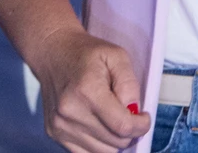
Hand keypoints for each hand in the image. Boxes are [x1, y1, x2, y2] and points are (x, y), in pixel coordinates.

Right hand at [27, 28, 149, 152]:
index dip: (141, 126)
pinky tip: (99, 125)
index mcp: (87, 91)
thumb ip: (129, 84)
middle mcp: (70, 112)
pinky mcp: (54, 134)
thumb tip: (134, 112)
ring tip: (112, 117)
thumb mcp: (117, 56)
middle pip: (115, 142)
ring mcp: (60, 126)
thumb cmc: (86, 54)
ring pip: (104, 152)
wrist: (53, 53)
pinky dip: (99, 144)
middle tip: (129, 114)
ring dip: (114, 139)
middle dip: (130, 131)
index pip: (122, 126)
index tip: (144, 117)